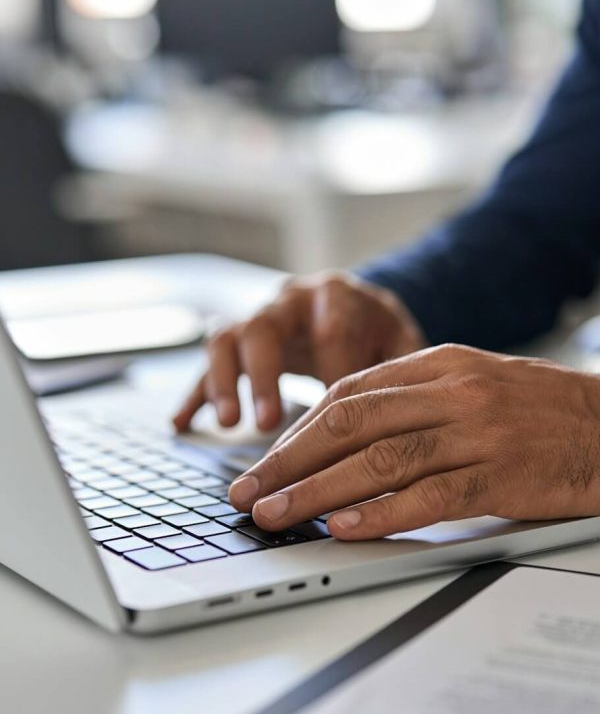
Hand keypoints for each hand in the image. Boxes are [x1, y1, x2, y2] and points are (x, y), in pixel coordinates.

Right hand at [173, 272, 425, 432]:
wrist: (355, 307)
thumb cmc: (380, 333)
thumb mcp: (403, 342)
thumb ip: (402, 371)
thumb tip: (400, 414)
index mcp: (336, 296)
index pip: (331, 331)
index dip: (333, 373)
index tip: (339, 422)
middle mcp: (290, 301)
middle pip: (264, 327)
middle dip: (264, 376)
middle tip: (265, 422)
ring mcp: (259, 318)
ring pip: (227, 339)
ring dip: (224, 381)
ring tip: (230, 424)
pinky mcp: (239, 342)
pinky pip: (209, 363)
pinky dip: (196, 393)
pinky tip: (182, 424)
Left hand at [228, 344, 599, 538]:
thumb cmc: (533, 406)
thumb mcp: (467, 380)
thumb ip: (408, 399)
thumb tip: (340, 433)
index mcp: (436, 362)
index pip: (347, 394)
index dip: (298, 432)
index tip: (264, 461)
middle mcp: (450, 391)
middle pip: (350, 423)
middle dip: (290, 460)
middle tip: (249, 490)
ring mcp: (476, 431)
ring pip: (380, 460)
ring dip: (318, 491)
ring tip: (276, 515)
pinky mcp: (501, 474)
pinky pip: (430, 495)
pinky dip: (381, 512)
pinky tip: (344, 527)